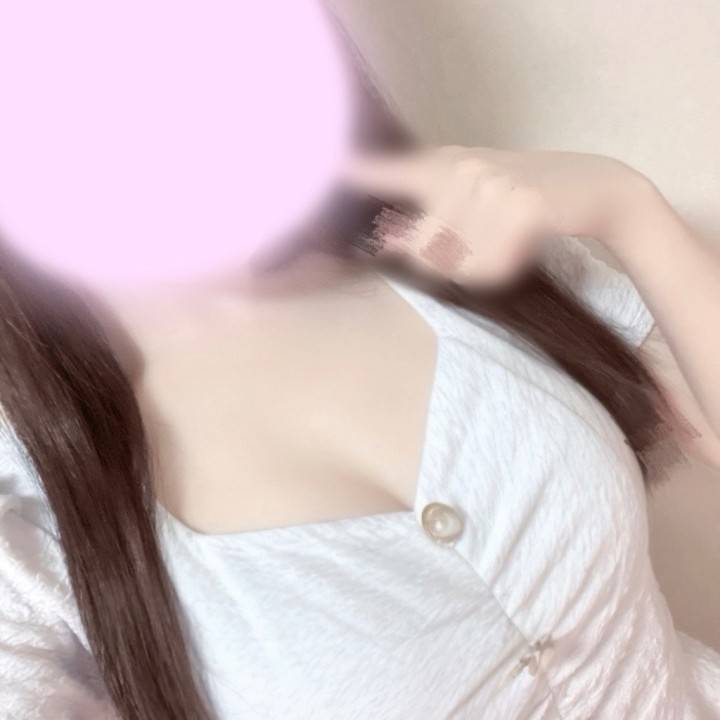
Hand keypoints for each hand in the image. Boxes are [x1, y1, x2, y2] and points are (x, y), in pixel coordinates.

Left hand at [340, 144, 654, 286]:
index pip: (394, 172)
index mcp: (447, 165)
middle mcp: (462, 170)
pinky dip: (501, 270)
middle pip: (424, 250)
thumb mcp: (476, 193)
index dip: (361, 174)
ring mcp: (490, 187)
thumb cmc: (525, 197)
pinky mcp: (520, 209)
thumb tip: (390, 246)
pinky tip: (524, 246)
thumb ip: (432, 216)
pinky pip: (489, 267)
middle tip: (486, 245)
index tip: (331, 171)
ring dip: (479, 268)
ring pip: (457, 263)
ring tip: (509, 240)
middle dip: (445, 265)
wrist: (593, 186)